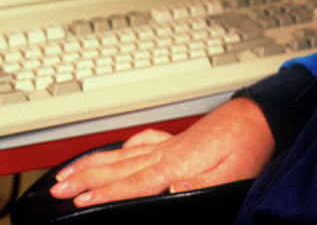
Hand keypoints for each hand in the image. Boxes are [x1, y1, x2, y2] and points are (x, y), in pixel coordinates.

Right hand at [49, 97, 273, 207]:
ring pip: (123, 154)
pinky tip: (114, 152)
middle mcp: (167, 151)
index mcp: (177, 162)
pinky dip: (119, 149)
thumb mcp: (232, 175)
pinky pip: (139, 143)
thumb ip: (199, 186)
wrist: (259, 117)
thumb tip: (171, 192)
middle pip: (118, 166)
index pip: (133, 182)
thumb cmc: (248, 146)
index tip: (80, 200)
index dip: (105, 193)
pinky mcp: (176, 140)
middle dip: (85, 177)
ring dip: (94, 162)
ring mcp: (169, 143)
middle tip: (57, 187)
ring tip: (70, 171)